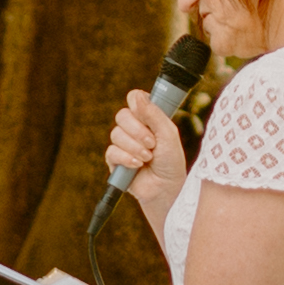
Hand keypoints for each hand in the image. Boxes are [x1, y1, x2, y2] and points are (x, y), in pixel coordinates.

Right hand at [102, 81, 193, 221]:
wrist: (167, 188)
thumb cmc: (171, 161)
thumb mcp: (168, 134)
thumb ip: (153, 113)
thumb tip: (136, 96)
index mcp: (148, 117)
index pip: (134, 98)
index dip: (138, 105)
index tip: (147, 116)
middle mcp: (134, 128)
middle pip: (122, 115)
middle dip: (137, 131)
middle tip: (152, 143)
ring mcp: (123, 144)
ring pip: (116, 134)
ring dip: (135, 147)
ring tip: (148, 158)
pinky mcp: (115, 160)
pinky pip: (112, 151)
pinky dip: (126, 158)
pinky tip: (137, 166)